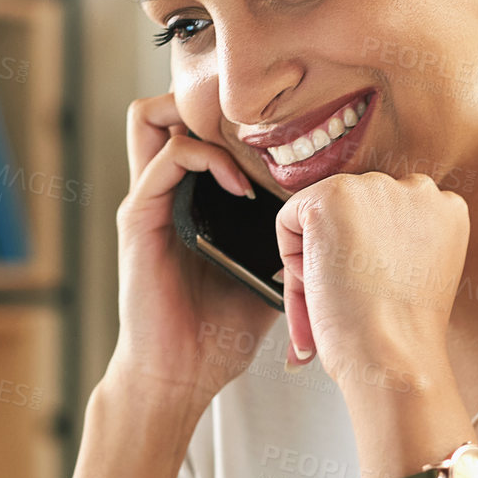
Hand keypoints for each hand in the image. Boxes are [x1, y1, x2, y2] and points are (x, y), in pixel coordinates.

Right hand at [105, 91, 283, 409]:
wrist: (179, 377)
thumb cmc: (216, 336)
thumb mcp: (266, 278)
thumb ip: (285, 243)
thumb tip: (338, 223)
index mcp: (186, 203)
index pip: (193, 128)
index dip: (231, 117)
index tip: (281, 138)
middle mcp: (161, 194)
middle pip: (163, 108)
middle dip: (204, 100)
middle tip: (253, 128)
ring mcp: (146, 202)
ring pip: (152, 116)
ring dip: (198, 118)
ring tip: (241, 149)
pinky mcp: (139, 218)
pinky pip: (168, 158)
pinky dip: (206, 158)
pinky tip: (239, 186)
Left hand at [274, 172, 469, 386]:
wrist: (394, 353)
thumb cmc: (402, 332)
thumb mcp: (411, 274)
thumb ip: (391, 244)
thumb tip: (350, 240)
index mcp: (444, 210)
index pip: (382, 219)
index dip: (365, 259)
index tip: (365, 291)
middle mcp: (417, 189)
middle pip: (350, 216)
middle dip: (337, 257)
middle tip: (344, 301)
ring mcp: (375, 187)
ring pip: (320, 217)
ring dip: (316, 258)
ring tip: (335, 296)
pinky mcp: (333, 195)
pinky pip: (288, 219)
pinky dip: (290, 256)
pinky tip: (321, 281)